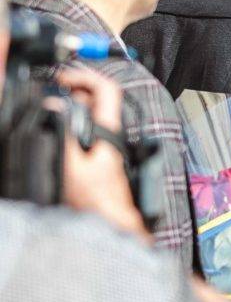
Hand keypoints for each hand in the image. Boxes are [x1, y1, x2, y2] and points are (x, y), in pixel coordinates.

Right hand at [55, 68, 147, 239]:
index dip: (86, 77)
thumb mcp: (73, 168)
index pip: (107, 91)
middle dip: (72, 91)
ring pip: (89, 116)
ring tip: (48, 107)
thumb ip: (64, 137)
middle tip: (49, 90)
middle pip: (95, 101)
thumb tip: (54, 108)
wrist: (110, 223)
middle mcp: (110, 135)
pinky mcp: (98, 157)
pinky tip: (55, 130)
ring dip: (69, 108)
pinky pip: (85, 132)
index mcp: (109, 132)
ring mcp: (105, 145)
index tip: (63, 77)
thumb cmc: (96, 202)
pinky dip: (70, 125)